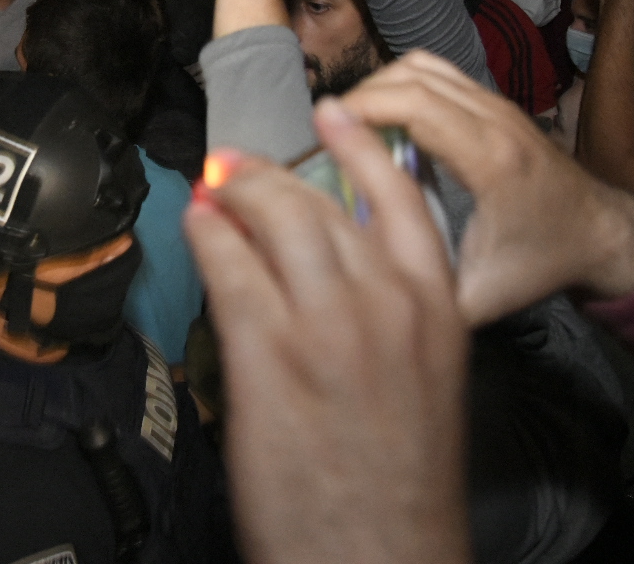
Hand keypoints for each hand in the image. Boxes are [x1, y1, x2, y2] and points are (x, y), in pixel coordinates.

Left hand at [186, 104, 467, 563]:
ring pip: (272, 219)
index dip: (359, 146)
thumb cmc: (400, 481)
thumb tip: (336, 264)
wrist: (381, 555)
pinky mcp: (265, 354)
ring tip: (214, 188)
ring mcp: (323, 326)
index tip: (333, 113)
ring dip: (235, 193)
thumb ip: (391, 313)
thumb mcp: (425, 381)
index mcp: (434, 308)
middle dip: (271, 174)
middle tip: (238, 165)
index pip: (399, 198)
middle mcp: (383, 303)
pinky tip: (199, 227)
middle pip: (320, 202)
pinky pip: (228, 265)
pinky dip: (208, 236)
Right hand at [335, 51, 633, 324]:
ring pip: (422, 66)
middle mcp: (495, 120)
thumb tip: (361, 280)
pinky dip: (401, 84)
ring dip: (379, 85)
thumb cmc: (540, 263)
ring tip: (351, 125)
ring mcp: (497, 104)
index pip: (414, 104)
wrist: (600, 235)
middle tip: (325, 133)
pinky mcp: (495, 102)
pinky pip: (436, 72)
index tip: (320, 129)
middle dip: (359, 96)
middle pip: (411, 76)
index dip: (360, 107)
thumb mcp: (479, 296)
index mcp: (490, 160)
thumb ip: (424, 290)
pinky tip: (385, 121)